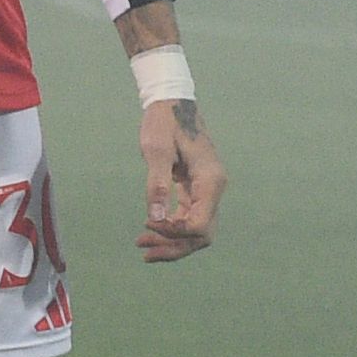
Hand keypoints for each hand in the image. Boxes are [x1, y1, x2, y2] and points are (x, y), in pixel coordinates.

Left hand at [137, 101, 223, 260]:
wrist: (172, 105)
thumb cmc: (163, 124)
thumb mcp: (156, 151)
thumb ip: (157, 185)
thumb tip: (155, 218)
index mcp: (210, 181)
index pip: (201, 225)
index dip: (175, 232)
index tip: (148, 225)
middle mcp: (214, 189)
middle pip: (202, 234)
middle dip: (175, 246)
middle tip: (143, 251)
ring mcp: (207, 191)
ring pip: (197, 229)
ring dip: (172, 241)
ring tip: (142, 246)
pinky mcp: (195, 189)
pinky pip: (189, 218)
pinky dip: (172, 228)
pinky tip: (151, 231)